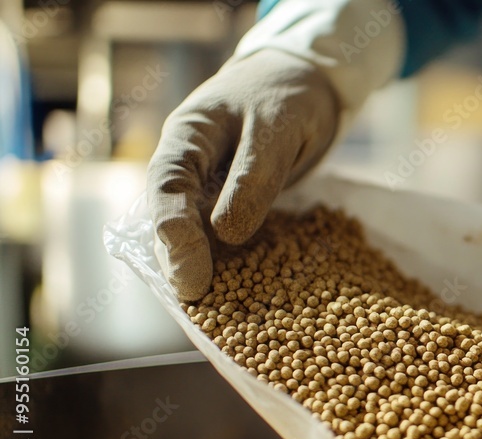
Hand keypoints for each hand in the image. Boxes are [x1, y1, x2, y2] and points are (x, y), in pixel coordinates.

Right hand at [147, 49, 338, 300]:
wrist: (308, 83)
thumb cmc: (287, 97)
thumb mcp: (276, 128)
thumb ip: (254, 174)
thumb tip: (227, 233)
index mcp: (187, 135)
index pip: (167, 185)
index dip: (173, 231)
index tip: (187, 271)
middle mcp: (190, 165)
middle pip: (173, 215)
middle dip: (180, 258)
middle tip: (194, 298)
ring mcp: (210, 186)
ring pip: (196, 230)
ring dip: (203, 265)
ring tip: (211, 307)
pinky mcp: (235, 204)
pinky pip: (226, 236)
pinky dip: (232, 262)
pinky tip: (242, 291)